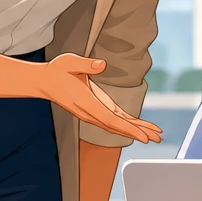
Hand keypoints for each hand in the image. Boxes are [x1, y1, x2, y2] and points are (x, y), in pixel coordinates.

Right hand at [35, 54, 162, 142]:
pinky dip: (128, 124)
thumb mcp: (69, 63)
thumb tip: (101, 65)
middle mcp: (90, 112)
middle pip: (117, 126)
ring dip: (136, 130)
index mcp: (86, 103)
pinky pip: (114, 119)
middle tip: (157, 138)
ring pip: (117, 125)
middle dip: (138, 132)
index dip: (128, 128)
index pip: (110, 119)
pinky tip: (140, 126)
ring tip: (155, 135)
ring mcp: (92, 113)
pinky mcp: (95, 109)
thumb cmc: (57, 71)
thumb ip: (85, 64)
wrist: (44, 82)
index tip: (142, 135)